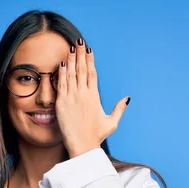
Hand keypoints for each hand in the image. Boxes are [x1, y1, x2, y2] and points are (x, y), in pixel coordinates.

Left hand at [56, 38, 130, 157]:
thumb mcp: (111, 122)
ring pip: (71, 74)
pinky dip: (61, 73)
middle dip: (80, 54)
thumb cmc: (96, 136)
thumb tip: (127, 98)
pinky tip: (61, 63)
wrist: (82, 146)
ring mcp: (72, 98)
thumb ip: (119, 109)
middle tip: (79, 42)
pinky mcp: (61, 103)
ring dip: (70, 59)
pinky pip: (61, 84)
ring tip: (70, 47)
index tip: (88, 50)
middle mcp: (83, 94)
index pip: (92, 73)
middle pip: (81, 69)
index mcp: (94, 96)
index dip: (89, 60)